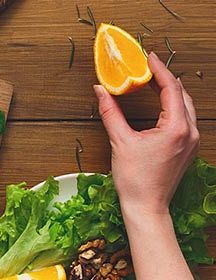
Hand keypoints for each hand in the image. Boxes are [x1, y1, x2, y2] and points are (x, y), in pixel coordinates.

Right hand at [95, 52, 199, 217]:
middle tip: (147, 68)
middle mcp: (190, 132)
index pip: (170, 88)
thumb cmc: (135, 180)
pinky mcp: (188, 148)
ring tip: (152, 83)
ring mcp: (192, 141)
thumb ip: (110, 112)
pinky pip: (186, 119)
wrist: (146, 207)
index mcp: (177, 128)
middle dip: (165, 78)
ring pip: (186, 106)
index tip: (148, 57)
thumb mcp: (119, 142)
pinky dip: (173, 107)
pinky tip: (160, 106)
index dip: (158, 69)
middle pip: (182, 94)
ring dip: (170, 92)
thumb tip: (101, 91)